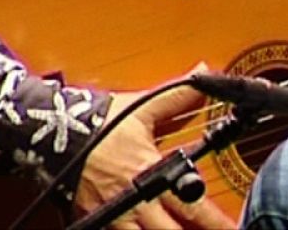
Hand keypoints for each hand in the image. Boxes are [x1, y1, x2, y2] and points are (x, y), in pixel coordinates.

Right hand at [75, 67, 235, 228]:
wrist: (54, 135)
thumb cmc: (100, 124)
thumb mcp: (143, 107)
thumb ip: (179, 96)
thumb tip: (205, 73)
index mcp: (153, 172)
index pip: (193, 204)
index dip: (215, 221)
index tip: (233, 227)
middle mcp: (136, 201)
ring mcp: (115, 217)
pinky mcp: (95, 223)